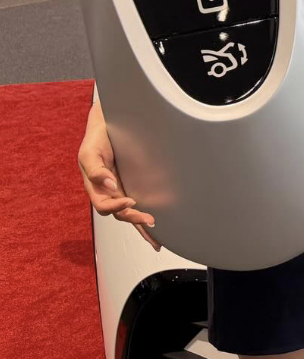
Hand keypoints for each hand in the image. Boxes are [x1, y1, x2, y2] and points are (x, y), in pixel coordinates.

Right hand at [78, 112, 159, 251]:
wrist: (107, 127)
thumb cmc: (96, 141)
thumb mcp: (89, 153)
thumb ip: (95, 170)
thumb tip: (109, 185)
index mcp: (95, 188)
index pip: (104, 205)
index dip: (115, 206)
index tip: (130, 200)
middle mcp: (108, 192)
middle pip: (119, 213)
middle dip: (134, 219)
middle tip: (151, 221)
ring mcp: (121, 189)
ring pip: (129, 212)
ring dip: (141, 223)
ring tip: (156, 232)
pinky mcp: (132, 184)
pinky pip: (139, 202)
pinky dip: (146, 212)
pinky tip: (160, 221)